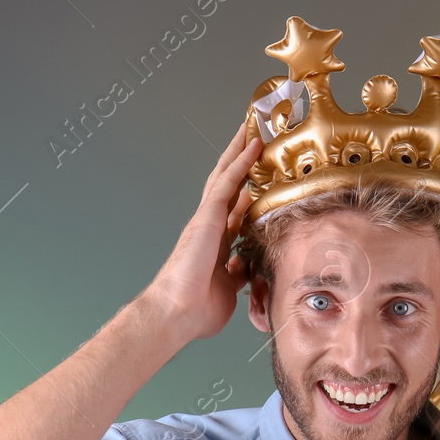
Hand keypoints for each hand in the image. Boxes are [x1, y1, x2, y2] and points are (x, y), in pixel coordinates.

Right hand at [139, 121, 263, 345]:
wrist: (177, 313)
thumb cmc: (198, 309)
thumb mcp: (231, 288)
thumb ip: (241, 273)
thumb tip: (252, 267)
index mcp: (217, 244)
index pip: (236, 211)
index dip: (249, 192)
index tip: (262, 178)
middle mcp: (211, 227)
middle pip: (229, 186)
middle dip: (243, 163)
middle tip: (256, 137)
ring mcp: (207, 219)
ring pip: (227, 176)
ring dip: (241, 151)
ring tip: (254, 127)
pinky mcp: (207, 217)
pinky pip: (227, 183)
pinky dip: (241, 162)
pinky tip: (253, 144)